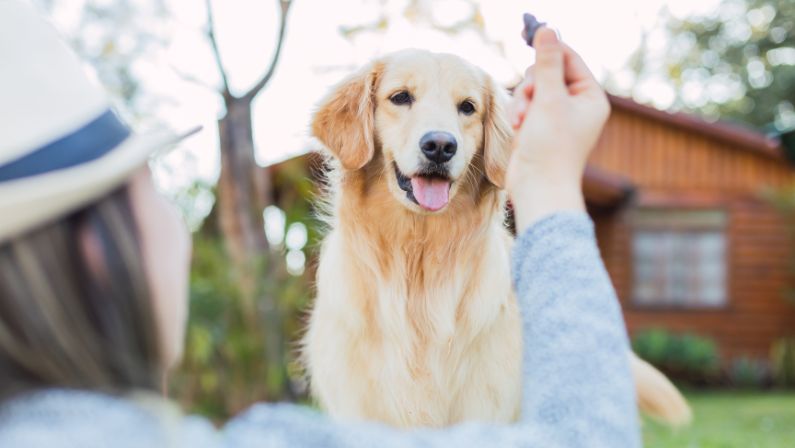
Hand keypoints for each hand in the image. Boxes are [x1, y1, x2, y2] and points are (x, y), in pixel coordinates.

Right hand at [506, 28, 609, 232]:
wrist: (538, 188)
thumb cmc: (550, 148)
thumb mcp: (548, 99)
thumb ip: (546, 63)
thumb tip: (547, 31)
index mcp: (590, 97)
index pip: (569, 58)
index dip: (548, 51)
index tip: (528, 39)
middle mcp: (577, 105)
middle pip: (547, 72)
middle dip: (531, 86)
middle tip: (527, 103)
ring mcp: (557, 117)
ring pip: (532, 90)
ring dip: (521, 102)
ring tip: (519, 122)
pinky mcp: (540, 128)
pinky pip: (525, 107)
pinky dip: (518, 114)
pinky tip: (516, 129)